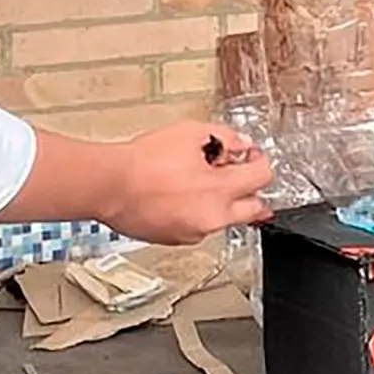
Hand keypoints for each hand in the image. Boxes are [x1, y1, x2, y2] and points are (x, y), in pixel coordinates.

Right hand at [98, 121, 275, 244]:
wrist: (110, 186)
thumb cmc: (143, 162)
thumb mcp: (190, 133)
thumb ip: (224, 137)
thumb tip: (239, 144)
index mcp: (221, 191)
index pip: (263, 177)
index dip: (259, 160)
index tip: (250, 155)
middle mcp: (213, 218)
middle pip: (254, 209)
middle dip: (250, 191)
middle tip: (237, 174)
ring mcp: (195, 232)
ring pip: (224, 218)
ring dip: (221, 202)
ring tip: (195, 180)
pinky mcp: (176, 239)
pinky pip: (199, 226)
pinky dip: (197, 212)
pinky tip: (177, 194)